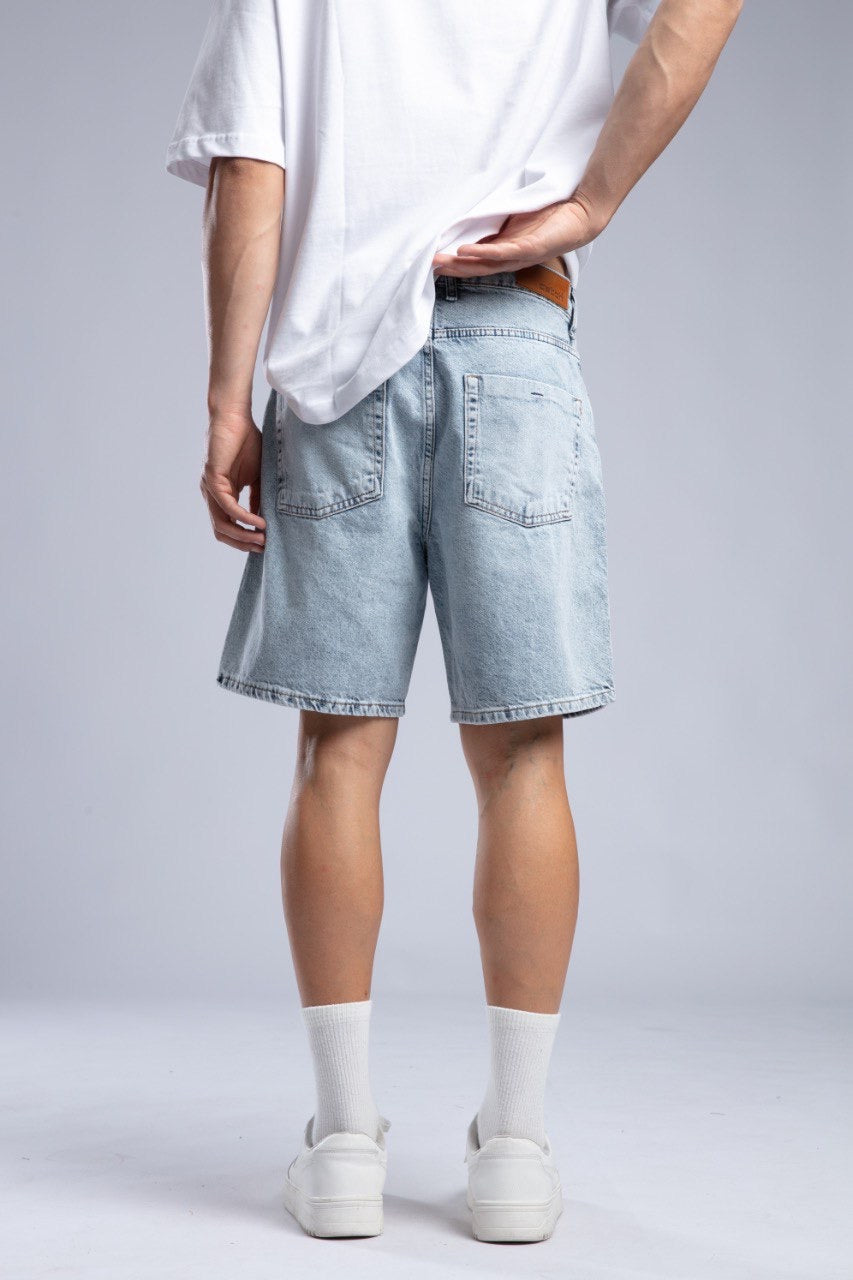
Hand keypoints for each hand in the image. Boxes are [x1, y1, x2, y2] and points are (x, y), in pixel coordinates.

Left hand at [200, 409, 265, 552]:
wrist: (235, 416)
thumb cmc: (246, 441)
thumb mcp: (257, 476)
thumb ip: (257, 497)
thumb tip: (263, 521)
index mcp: (221, 494)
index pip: (227, 526)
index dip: (244, 539)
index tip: (264, 544)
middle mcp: (212, 494)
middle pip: (221, 531)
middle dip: (243, 543)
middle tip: (263, 547)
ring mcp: (209, 488)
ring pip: (222, 524)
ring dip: (243, 535)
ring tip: (263, 539)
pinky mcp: (212, 479)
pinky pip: (227, 507)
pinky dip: (243, 518)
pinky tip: (259, 522)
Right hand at [432, 193, 607, 276]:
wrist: (582, 211)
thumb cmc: (551, 214)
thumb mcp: (518, 217)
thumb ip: (498, 219)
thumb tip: (475, 213)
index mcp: (507, 251)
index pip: (477, 261)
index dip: (455, 263)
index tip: (432, 261)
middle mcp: (512, 258)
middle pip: (477, 267)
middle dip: (452, 268)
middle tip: (428, 266)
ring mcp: (522, 255)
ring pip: (487, 264)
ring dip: (462, 265)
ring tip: (441, 262)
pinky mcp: (533, 247)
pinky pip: (505, 252)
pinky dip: (485, 253)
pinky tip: (466, 252)